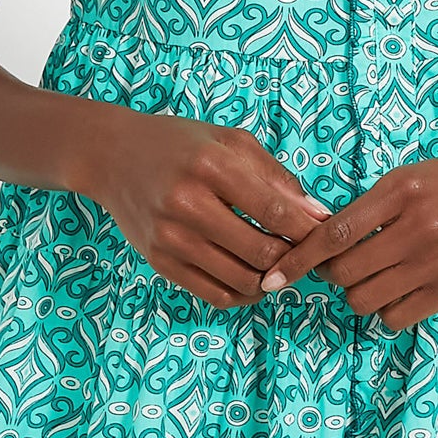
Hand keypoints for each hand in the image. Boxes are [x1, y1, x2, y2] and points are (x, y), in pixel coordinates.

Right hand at [80, 107, 331, 308]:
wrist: (112, 157)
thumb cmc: (180, 145)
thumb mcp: (231, 142)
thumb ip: (277, 177)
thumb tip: (318, 216)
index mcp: (210, 167)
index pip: (274, 211)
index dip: (307, 230)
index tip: (326, 234)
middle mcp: (187, 204)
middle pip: (261, 252)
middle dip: (294, 258)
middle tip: (307, 254)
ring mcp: (170, 238)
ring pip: (243, 280)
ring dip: (272, 279)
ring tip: (282, 264)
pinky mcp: (160, 262)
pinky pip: (215, 294)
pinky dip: (245, 294)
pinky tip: (255, 277)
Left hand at [256, 147, 437, 330]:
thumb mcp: (411, 177)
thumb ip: (371, 207)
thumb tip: (322, 242)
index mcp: (399, 191)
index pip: (333, 234)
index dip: (298, 260)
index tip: (275, 277)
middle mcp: (417, 227)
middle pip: (344, 273)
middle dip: (333, 276)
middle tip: (343, 266)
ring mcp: (436, 261)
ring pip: (365, 300)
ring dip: (358, 294)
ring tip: (374, 277)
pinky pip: (395, 316)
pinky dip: (386, 309)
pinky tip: (398, 290)